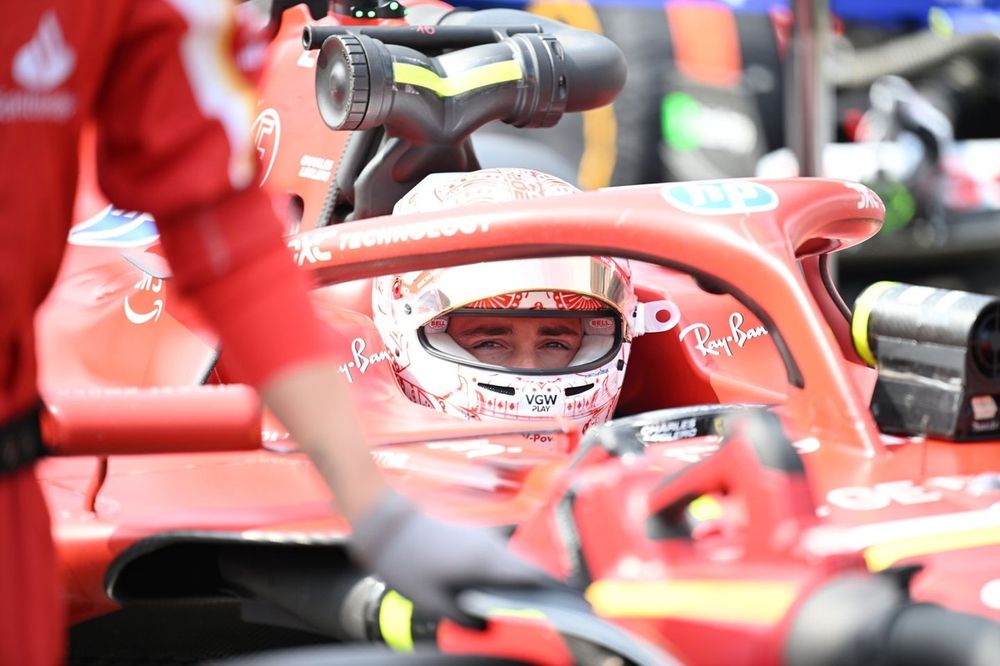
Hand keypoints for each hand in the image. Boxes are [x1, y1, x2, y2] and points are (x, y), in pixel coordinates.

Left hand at [349, 489, 557, 627]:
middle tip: (543, 608)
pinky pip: (496, 554)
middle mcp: (491, 545)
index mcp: (488, 562)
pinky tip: (489, 585)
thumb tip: (487, 626)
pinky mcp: (470, 534)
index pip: (536, 576)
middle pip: (528, 567)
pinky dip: (501, 570)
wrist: (383, 520)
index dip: (556, 591)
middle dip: (539, 587)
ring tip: (517, 602)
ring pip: (512, 560)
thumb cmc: (405, 558)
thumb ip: (466, 617)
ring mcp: (481, 536)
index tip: (570, 605)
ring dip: (519, 578)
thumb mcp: (434, 600)